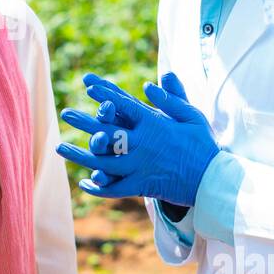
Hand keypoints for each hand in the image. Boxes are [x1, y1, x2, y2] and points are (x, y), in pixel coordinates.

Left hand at [57, 71, 218, 205]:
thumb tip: (149, 85)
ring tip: (60, 148)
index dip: (106, 95)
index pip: (126, 106)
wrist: (213, 181)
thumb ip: (171, 99)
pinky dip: (99, 187)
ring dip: (80, 155)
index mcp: (155, 125)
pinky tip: (84, 183)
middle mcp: (143, 145)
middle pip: (108, 132)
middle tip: (66, 113)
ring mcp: (140, 167)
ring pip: (104, 162)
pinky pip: (115, 189)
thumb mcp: (191, 116)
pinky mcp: (141, 186)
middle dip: (85, 122)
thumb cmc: (203, 145)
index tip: (89, 85)